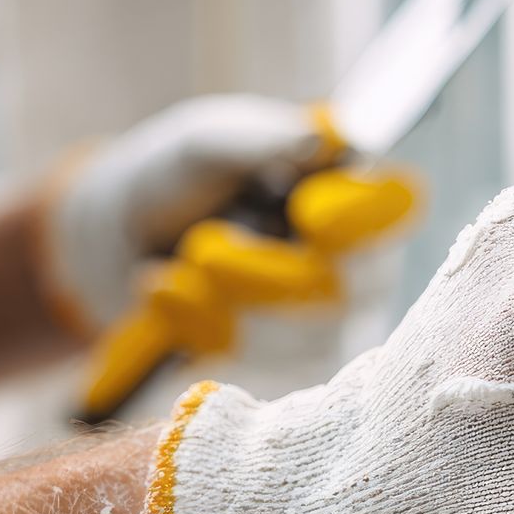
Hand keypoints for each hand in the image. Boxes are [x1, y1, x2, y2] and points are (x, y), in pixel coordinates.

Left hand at [37, 95, 411, 333]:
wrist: (118, 240)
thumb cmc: (176, 177)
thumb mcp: (205, 141)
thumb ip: (261, 140)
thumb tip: (323, 138)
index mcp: (348, 189)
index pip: (395, 210)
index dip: (366, 220)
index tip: (311, 214)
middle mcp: (354, 259)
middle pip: (356, 291)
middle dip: (271, 277)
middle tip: (205, 247)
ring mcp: (325, 321)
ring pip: (309, 342)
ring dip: (228, 307)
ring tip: (176, 268)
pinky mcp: (285, 368)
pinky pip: (266, 375)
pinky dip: (204, 332)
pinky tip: (168, 299)